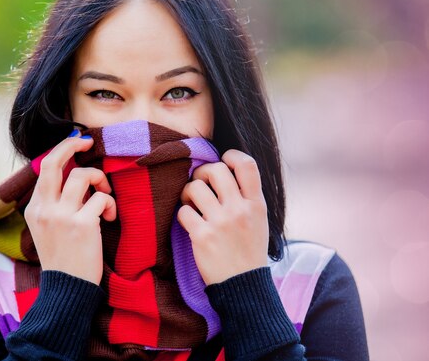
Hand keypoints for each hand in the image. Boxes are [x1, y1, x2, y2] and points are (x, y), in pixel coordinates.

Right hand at [23, 132, 116, 284]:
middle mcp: (44, 208)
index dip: (62, 150)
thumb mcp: (46, 228)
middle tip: (88, 142)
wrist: (67, 288)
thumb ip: (53, 203)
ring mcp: (62, 216)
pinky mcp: (82, 225)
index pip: (45, 168)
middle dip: (72, 145)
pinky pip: (102, 198)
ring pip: (83, 176)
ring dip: (100, 179)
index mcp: (34, 208)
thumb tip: (72, 176)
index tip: (77, 144)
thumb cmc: (62, 257)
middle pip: (54, 161)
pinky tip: (109, 217)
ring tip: (105, 194)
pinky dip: (110, 204)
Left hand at [177, 149, 268, 284]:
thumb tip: (226, 169)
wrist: (243, 286)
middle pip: (215, 170)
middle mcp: (240, 210)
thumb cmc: (249, 250)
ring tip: (192, 204)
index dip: (231, 155)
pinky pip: (183, 211)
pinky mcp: (202, 236)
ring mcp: (221, 222)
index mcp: (257, 204)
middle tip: (200, 185)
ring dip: (188, 193)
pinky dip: (183, 214)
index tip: (223, 162)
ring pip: (194, 187)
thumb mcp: (260, 220)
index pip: (247, 164)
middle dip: (202, 173)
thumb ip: (247, 196)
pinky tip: (190, 223)